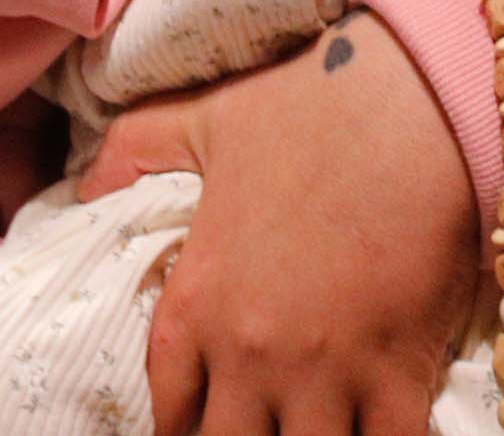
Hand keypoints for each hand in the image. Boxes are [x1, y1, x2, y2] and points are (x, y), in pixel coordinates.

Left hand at [86, 19, 470, 435]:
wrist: (418, 100)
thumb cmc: (311, 106)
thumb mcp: (202, 118)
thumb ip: (133, 149)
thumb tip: (85, 185)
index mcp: (197, 305)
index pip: (170, 415)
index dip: (186, 429)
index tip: (207, 422)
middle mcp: (250, 354)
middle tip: (269, 420)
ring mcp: (326, 372)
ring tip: (322, 422)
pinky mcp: (399, 373)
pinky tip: (381, 426)